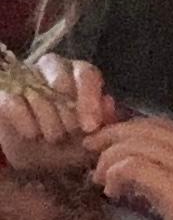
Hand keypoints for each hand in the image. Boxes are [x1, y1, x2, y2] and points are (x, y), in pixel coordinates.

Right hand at [0, 52, 115, 169]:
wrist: (31, 156)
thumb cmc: (65, 143)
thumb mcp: (86, 139)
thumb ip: (102, 121)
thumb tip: (109, 103)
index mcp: (78, 75)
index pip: (86, 73)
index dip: (89, 98)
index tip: (90, 126)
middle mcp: (54, 69)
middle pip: (62, 77)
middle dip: (67, 111)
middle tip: (69, 133)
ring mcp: (27, 78)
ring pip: (39, 90)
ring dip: (48, 119)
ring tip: (52, 138)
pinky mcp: (5, 94)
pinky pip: (13, 101)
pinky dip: (24, 119)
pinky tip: (31, 134)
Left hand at [84, 116, 172, 219]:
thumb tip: (135, 162)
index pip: (164, 125)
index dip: (131, 126)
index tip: (108, 138)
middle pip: (150, 128)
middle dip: (116, 133)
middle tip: (91, 146)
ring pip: (141, 144)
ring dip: (112, 156)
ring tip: (99, 176)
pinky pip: (139, 167)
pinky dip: (118, 172)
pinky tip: (111, 188)